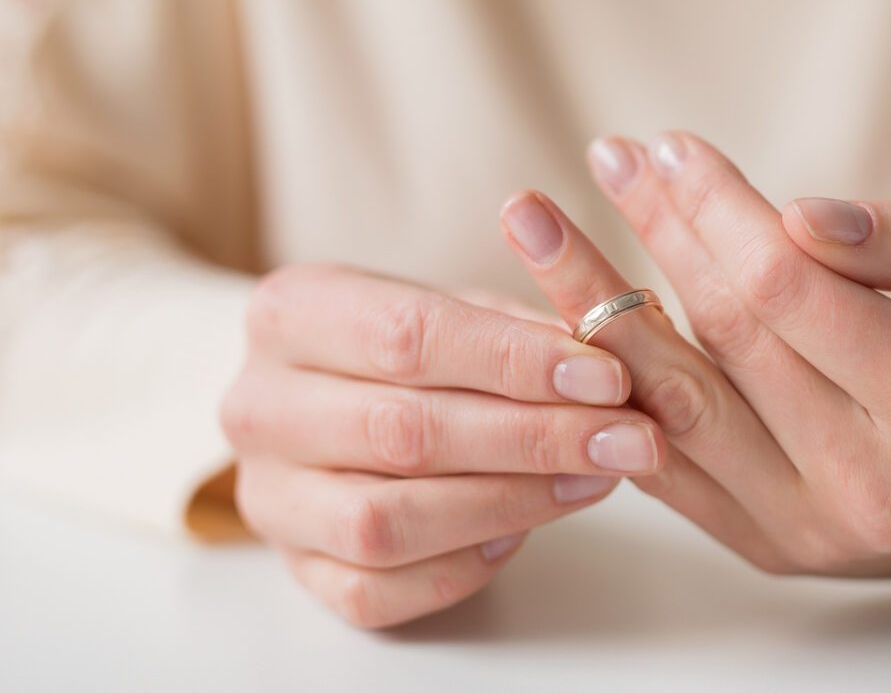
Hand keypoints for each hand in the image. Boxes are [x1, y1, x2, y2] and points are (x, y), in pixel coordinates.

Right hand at [219, 264, 666, 627]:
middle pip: (403, 431)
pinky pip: (375, 589)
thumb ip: (518, 328)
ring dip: (509, 503)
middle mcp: (259, 404)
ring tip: (592, 478)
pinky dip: (461, 566)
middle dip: (534, 437)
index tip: (606, 378)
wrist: (325, 392)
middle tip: (628, 438)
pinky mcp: (293, 565)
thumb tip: (604, 368)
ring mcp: (268, 494)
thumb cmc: (404, 342)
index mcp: (291, 311)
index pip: (409, 335)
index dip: (517, 360)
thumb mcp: (453, 305)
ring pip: (386, 521)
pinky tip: (523, 529)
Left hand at [500, 132, 890, 581]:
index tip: (671, 144)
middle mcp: (866, 484)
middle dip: (659, 233)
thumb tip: (801, 216)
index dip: (720, 210)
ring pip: (669, 401)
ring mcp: (804, 528)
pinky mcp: (761, 543)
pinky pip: (661, 459)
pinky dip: (606, 383)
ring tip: (536, 222)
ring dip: (592, 302)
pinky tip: (562, 314)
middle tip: (610, 154)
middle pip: (725, 337)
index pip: (793, 291)